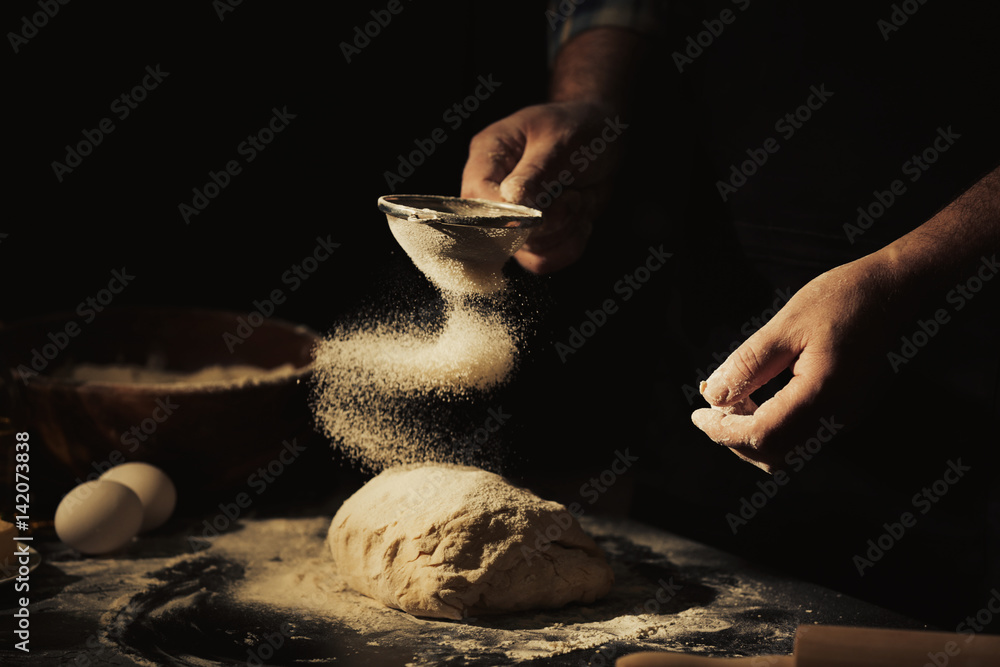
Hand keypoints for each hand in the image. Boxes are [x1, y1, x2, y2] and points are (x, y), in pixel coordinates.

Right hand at [461, 101, 624, 273]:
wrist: (608, 137)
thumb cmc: (581, 127)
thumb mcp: (562, 140)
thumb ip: (536, 171)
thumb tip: (511, 199)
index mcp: (489, 154)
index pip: (476, 195)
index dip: (504, 212)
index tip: (539, 209)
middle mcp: (493, 190)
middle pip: (500, 231)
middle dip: (546, 222)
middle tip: (573, 195)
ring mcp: (512, 217)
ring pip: (526, 251)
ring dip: (563, 231)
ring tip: (578, 199)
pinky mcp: (534, 237)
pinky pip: (544, 261)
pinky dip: (570, 244)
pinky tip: (581, 218)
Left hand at [690, 255, 913, 472]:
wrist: (891, 291)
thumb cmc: (839, 299)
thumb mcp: (784, 326)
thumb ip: (747, 366)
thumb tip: (713, 397)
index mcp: (823, 395)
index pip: (762, 436)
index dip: (723, 432)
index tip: (698, 415)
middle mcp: (838, 417)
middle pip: (774, 453)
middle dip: (735, 437)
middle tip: (711, 406)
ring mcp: (845, 419)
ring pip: (788, 451)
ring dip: (753, 434)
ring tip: (732, 399)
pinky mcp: (845, 413)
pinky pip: (802, 435)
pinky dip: (772, 426)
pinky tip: (756, 397)